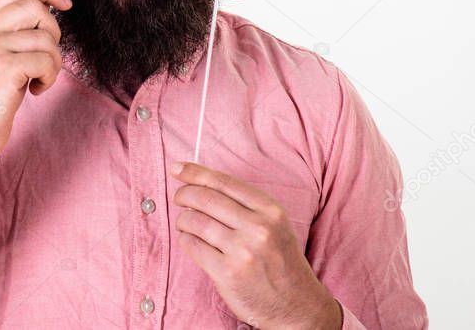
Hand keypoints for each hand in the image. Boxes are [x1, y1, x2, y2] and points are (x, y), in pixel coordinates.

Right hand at [0, 0, 71, 166]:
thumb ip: (10, 29)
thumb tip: (48, 7)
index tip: (66, 3)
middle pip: (36, 7)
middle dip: (53, 31)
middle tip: (46, 56)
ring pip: (45, 37)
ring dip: (53, 61)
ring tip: (40, 78)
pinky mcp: (3, 69)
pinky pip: (46, 60)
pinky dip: (50, 77)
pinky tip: (36, 89)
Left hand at [171, 162, 341, 329]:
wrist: (296, 304)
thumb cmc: (280, 260)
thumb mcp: (275, 224)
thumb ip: (246, 204)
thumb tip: (202, 183)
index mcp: (270, 210)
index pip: (224, 182)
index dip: (196, 173)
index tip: (178, 169)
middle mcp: (258, 227)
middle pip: (205, 198)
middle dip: (184, 194)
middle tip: (179, 197)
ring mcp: (242, 251)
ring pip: (195, 221)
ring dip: (183, 219)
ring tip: (185, 222)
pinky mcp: (227, 273)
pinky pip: (193, 246)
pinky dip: (185, 239)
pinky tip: (190, 239)